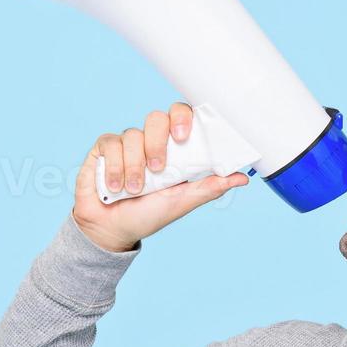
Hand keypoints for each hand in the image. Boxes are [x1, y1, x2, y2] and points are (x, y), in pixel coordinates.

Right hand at [71, 102, 250, 252]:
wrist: (112, 228)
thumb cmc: (148, 214)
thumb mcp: (182, 202)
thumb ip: (209, 188)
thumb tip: (241, 178)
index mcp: (173, 149)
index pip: (181, 117)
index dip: (183, 117)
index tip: (183, 136)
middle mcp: (150, 141)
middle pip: (156, 118)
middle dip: (157, 142)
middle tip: (159, 168)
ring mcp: (127, 143)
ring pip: (133, 135)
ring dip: (135, 167)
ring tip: (134, 190)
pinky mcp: (104, 149)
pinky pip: (110, 144)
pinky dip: (114, 168)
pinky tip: (115, 187)